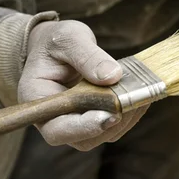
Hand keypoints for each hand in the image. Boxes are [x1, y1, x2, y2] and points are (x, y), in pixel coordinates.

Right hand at [19, 20, 147, 150]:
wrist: (57, 43)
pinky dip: (130, 112)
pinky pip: (113, 124)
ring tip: (140, 93)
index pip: (56, 129)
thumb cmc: (56, 40)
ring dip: (125, 118)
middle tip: (132, 101)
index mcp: (37, 100)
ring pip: (103, 134)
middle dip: (110, 123)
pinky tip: (141, 93)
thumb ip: (87, 56)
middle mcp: (53, 118)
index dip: (83, 128)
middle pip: (83, 139)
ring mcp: (75, 121)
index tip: (109, 115)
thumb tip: (112, 76)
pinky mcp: (93, 116)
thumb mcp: (69, 38)